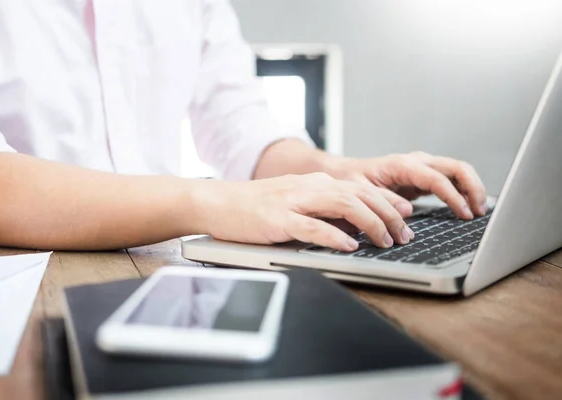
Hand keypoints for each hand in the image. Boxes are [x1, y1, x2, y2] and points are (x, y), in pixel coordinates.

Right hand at [193, 173, 416, 251]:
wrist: (217, 201)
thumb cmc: (254, 206)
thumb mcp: (294, 201)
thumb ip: (322, 209)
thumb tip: (353, 225)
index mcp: (314, 183)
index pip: (361, 188)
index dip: (388, 202)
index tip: (406, 217)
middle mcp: (308, 187)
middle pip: (359, 194)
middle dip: (388, 214)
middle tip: (404, 235)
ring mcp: (293, 202)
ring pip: (343, 205)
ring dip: (370, 223)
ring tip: (385, 240)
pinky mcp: (278, 219)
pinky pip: (312, 226)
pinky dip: (334, 236)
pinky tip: (349, 245)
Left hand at [325, 151, 487, 219]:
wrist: (344, 173)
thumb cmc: (350, 181)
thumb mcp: (359, 191)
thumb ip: (382, 199)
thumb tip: (406, 210)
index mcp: (402, 165)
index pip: (437, 178)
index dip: (453, 196)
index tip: (464, 213)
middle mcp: (416, 162)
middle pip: (456, 167)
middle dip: (473, 187)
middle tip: (480, 211)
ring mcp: (422, 168)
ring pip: (458, 171)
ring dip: (472, 188)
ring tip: (480, 211)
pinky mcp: (424, 177)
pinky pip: (450, 180)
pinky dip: (464, 191)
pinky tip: (469, 207)